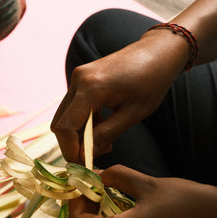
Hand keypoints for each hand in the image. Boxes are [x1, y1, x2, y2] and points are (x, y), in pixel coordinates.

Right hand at [51, 29, 189, 163]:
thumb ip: (106, 134)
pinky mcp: (82, 79)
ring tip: (105, 141)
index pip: (66, 128)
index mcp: (91, 88)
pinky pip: (73, 107)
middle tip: (96, 155)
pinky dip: (82, 122)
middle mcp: (78, 80)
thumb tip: (86, 155)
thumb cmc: (151, 81)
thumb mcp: (133, 114)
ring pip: (65, 116)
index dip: (71, 150)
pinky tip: (102, 126)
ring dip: (79, 134)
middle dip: (73, 144)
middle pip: (60, 124)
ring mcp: (78, 77)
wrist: (158, 52)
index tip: (84, 165)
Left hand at [68, 165, 216, 217]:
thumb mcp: (147, 183)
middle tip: (95, 186)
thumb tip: (96, 175)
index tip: (80, 186)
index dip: (74, 203)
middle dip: (87, 208)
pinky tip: (127, 209)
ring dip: (101, 217)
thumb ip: (115, 176)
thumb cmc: (187, 202)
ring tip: (112, 195)